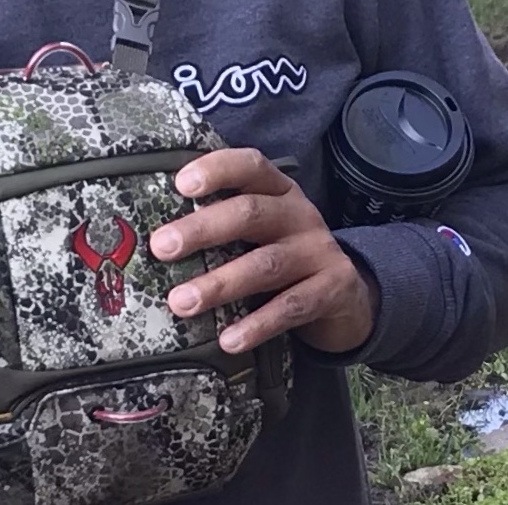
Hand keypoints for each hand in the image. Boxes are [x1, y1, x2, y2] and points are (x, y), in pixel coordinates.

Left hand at [152, 150, 379, 355]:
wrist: (349, 294)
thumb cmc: (286, 256)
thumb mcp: (266, 230)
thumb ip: (227, 225)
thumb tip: (157, 238)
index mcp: (280, 192)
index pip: (251, 167)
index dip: (218, 170)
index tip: (181, 184)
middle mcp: (300, 215)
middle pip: (251, 213)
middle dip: (203, 229)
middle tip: (161, 247)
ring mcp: (318, 252)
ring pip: (266, 264)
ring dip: (220, 283)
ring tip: (182, 302)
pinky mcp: (333, 288)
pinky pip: (290, 307)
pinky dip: (257, 324)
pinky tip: (228, 340)